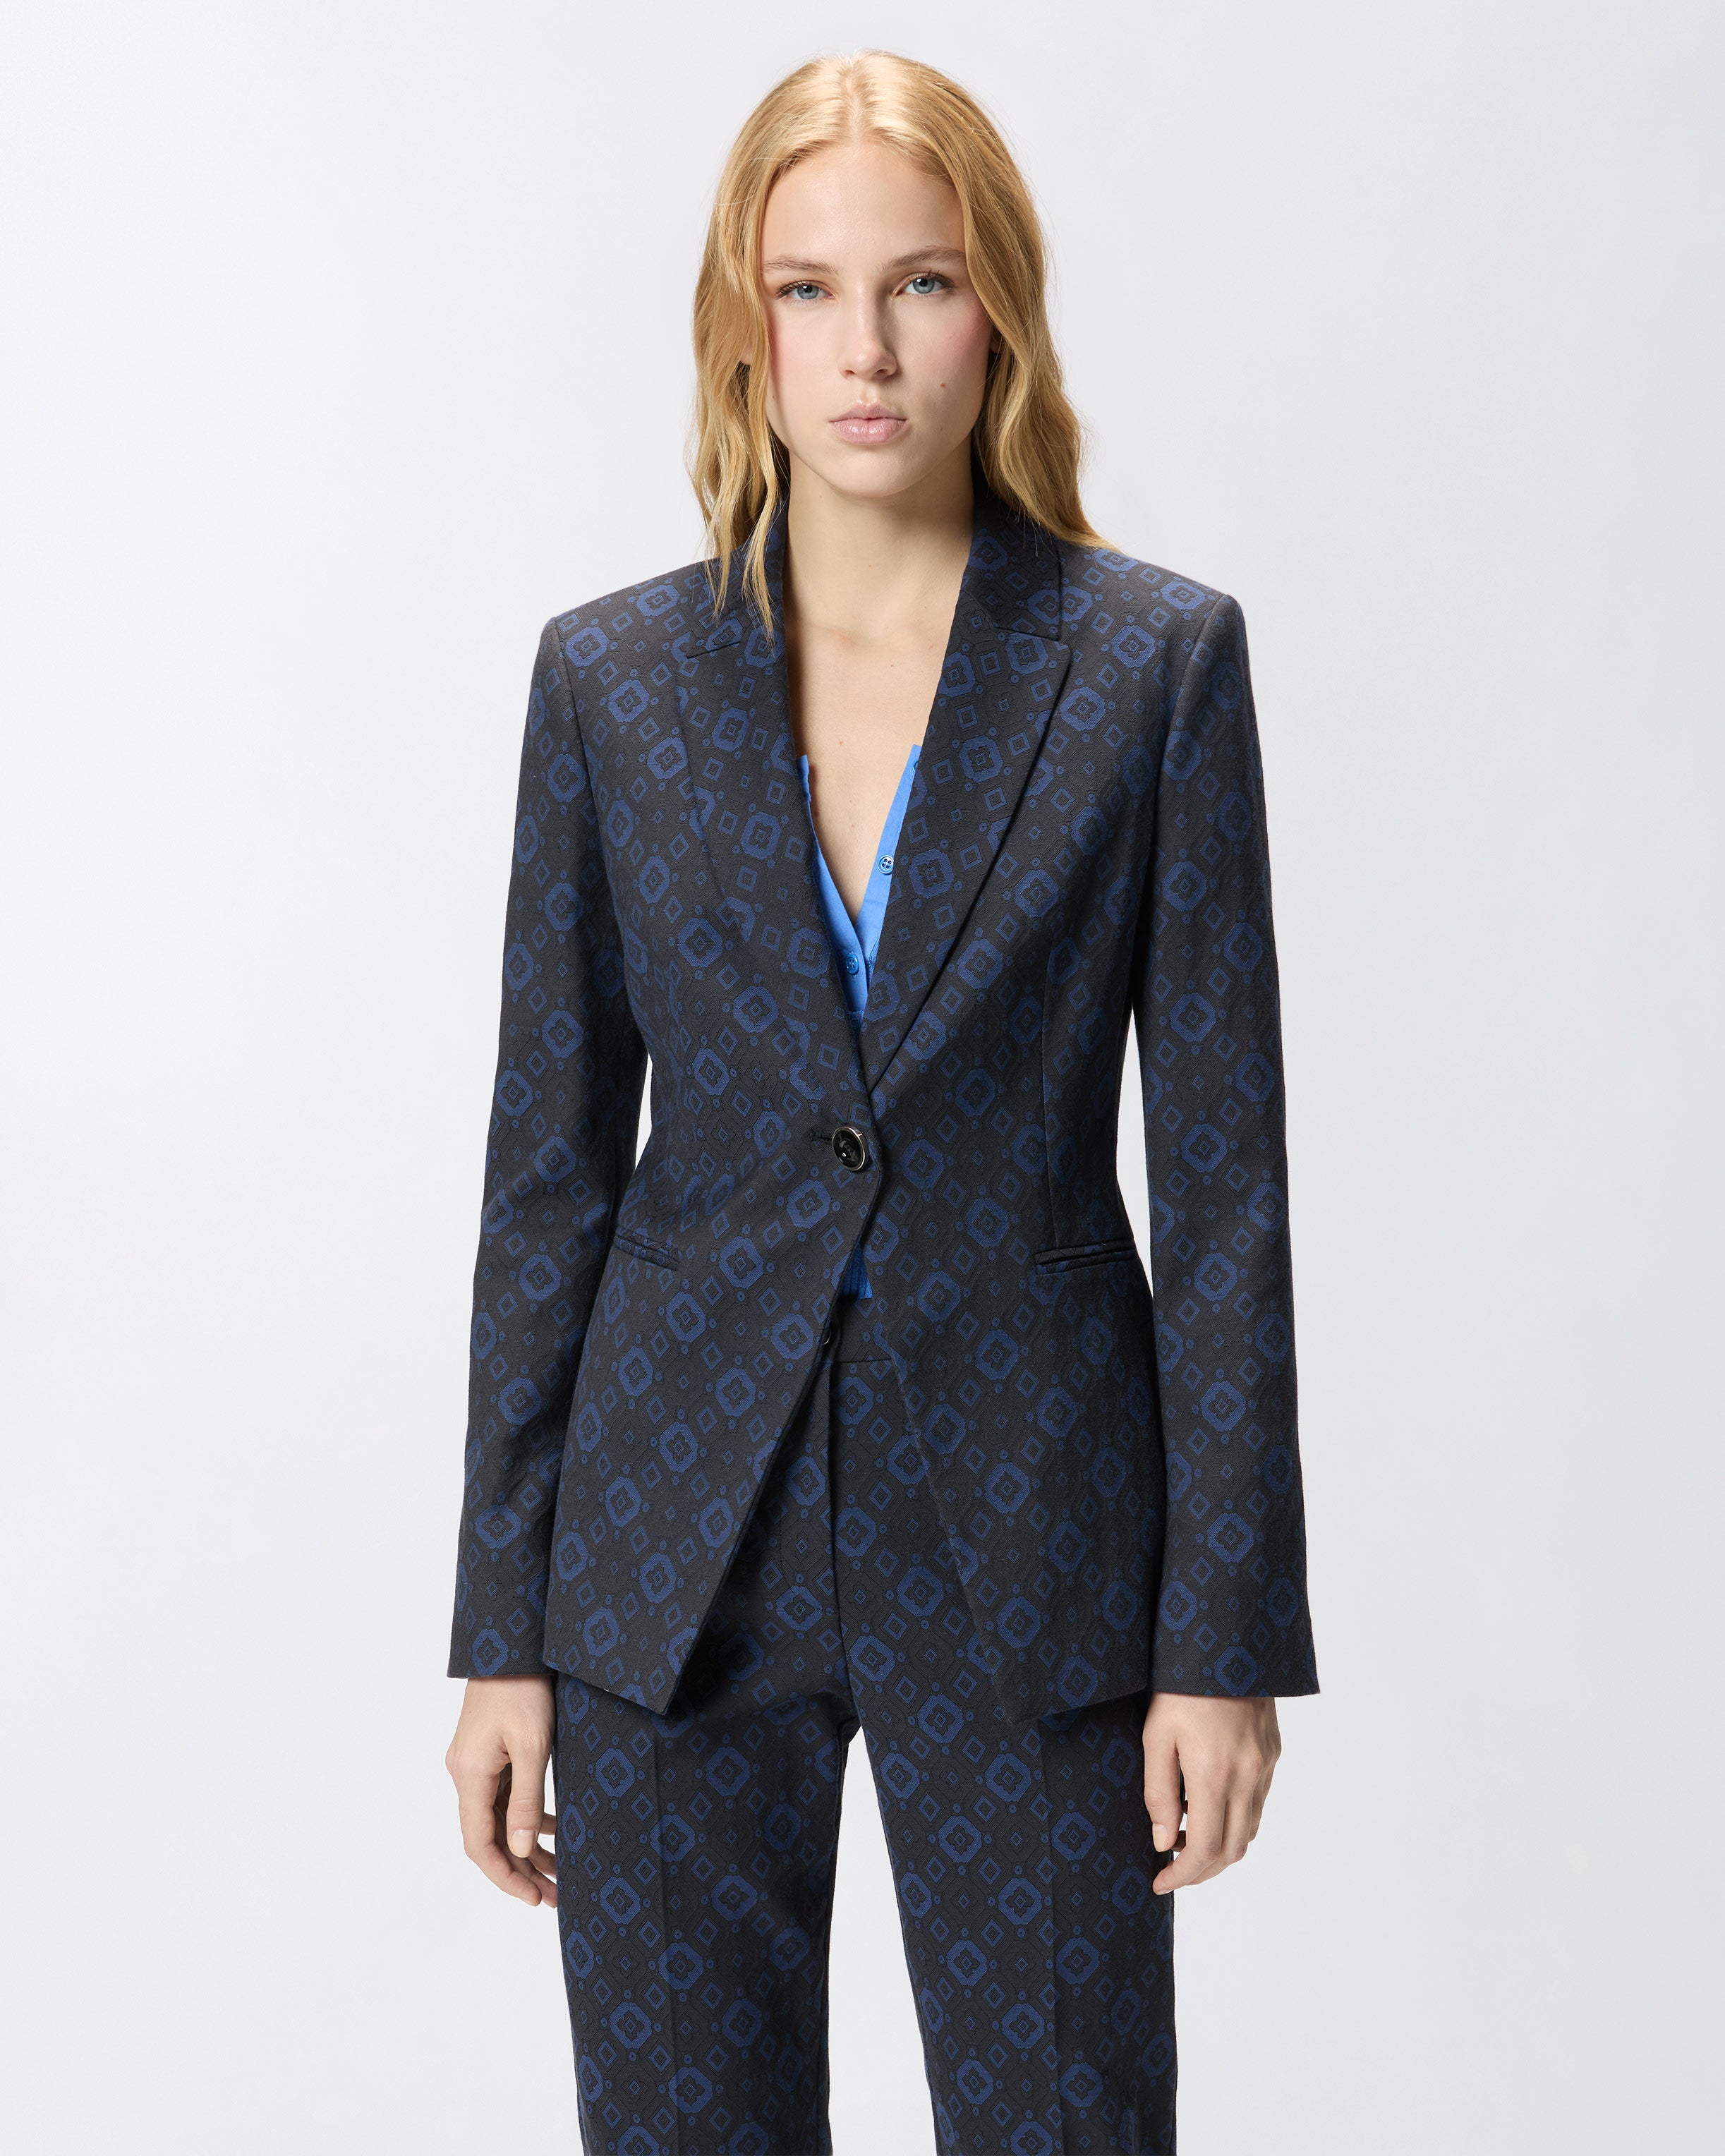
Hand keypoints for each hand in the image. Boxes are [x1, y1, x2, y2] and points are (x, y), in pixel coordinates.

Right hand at [445, 1674, 557, 1908]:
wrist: (512, 1642)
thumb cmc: (524, 1689)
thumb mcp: (532, 1745)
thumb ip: (526, 1799)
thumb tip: (522, 1850)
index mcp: (470, 1776)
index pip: (480, 1844)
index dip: (505, 1876)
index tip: (533, 1899)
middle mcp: (465, 1774)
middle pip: (490, 1837)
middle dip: (520, 1870)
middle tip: (553, 1897)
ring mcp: (475, 1764)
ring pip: (498, 1819)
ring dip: (525, 1846)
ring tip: (558, 1873)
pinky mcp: (488, 1753)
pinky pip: (503, 1798)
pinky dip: (525, 1817)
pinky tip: (551, 1830)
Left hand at [1142, 1691, 1280, 1893]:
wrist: (1226, 1641)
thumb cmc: (1180, 1685)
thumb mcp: (1155, 1735)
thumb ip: (1158, 1792)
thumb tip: (1162, 1841)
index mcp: (1214, 1774)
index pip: (1204, 1849)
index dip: (1182, 1875)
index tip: (1159, 1882)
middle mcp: (1248, 1776)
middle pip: (1231, 1850)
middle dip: (1201, 1871)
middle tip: (1172, 1871)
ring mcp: (1265, 1766)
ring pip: (1249, 1831)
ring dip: (1220, 1849)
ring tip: (1184, 1840)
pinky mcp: (1272, 1754)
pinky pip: (1257, 1805)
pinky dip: (1235, 1823)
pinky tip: (1208, 1810)